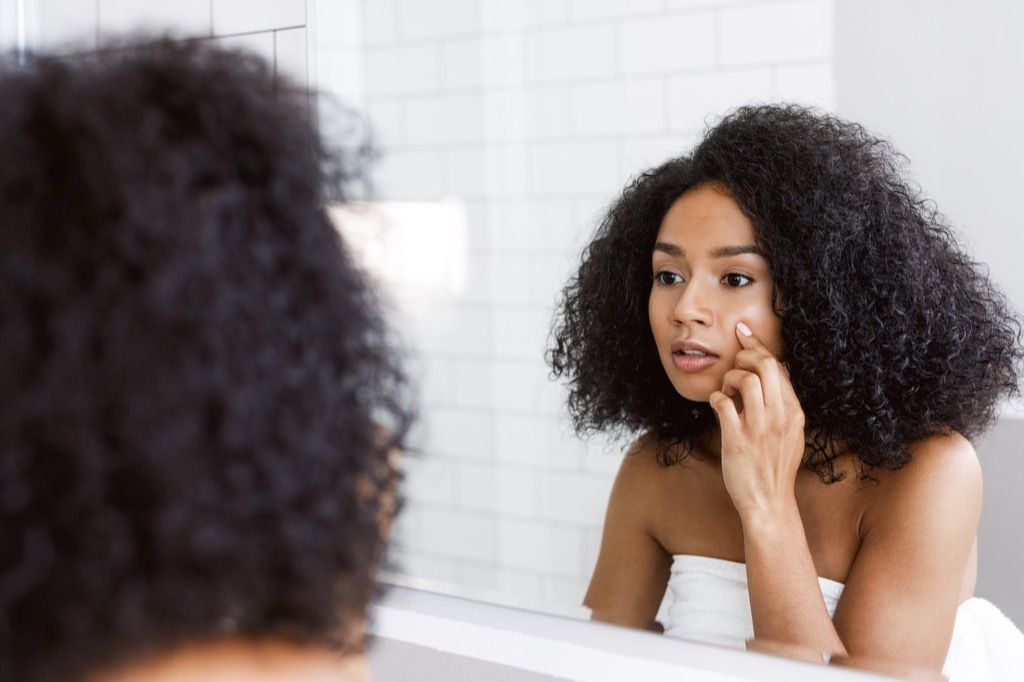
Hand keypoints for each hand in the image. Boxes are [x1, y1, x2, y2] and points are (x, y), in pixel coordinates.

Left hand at [709, 322, 805, 517]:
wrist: (769, 504)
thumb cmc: (775, 467)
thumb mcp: (792, 432)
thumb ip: (786, 402)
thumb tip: (782, 369)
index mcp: (795, 412)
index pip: (778, 366)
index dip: (757, 346)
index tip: (742, 333)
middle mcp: (780, 417)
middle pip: (764, 365)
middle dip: (743, 357)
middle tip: (733, 366)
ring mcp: (759, 429)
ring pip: (744, 379)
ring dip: (728, 378)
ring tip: (726, 390)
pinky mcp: (737, 441)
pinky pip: (722, 403)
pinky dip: (716, 398)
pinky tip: (717, 405)